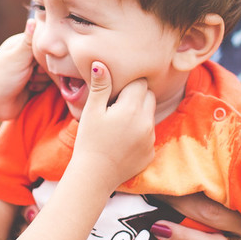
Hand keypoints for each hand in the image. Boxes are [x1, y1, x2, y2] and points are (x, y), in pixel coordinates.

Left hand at [0, 21, 48, 123]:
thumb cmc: (2, 78)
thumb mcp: (17, 57)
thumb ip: (29, 40)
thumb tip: (33, 18)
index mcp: (19, 44)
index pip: (42, 40)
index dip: (45, 50)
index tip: (39, 59)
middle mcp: (25, 55)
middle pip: (48, 56)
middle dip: (44, 67)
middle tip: (33, 73)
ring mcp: (30, 70)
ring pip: (50, 70)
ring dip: (42, 79)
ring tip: (29, 82)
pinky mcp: (34, 84)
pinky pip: (48, 82)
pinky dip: (41, 86)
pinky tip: (31, 89)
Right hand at [71, 62, 154, 189]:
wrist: (94, 176)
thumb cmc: (89, 141)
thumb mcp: (92, 111)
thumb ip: (100, 86)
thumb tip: (101, 63)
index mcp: (133, 108)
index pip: (140, 83)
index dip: (128, 84)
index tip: (115, 92)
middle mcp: (147, 122)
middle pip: (149, 97)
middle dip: (136, 97)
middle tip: (116, 105)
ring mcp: (151, 138)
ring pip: (150, 115)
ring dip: (139, 114)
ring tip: (118, 124)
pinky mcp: (151, 152)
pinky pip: (149, 135)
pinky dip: (139, 133)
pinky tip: (122, 140)